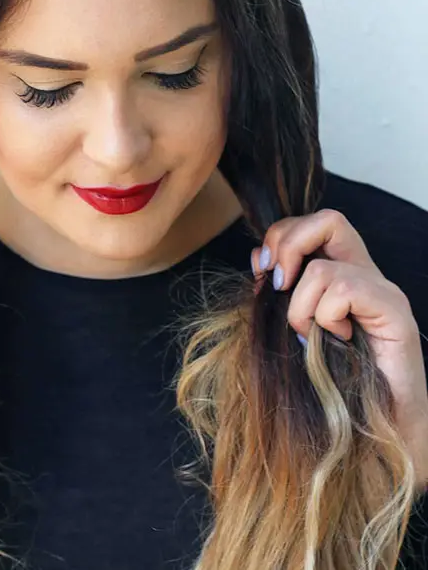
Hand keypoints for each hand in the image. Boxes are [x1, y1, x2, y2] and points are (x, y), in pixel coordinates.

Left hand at [251, 209, 427, 487]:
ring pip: (323, 266)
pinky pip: (345, 289)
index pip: (309, 224)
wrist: (374, 431)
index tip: (264, 276)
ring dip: (299, 306)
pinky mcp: (394, 312)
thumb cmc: (329, 382)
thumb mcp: (289, 328)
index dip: (279, 239)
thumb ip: (277, 292)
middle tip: (278, 287)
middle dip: (288, 246)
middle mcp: (363, 274)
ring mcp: (381, 291)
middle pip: (327, 220)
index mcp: (337, 274)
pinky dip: (324, 316)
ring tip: (309, 336)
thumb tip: (259, 256)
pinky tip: (336, 340)